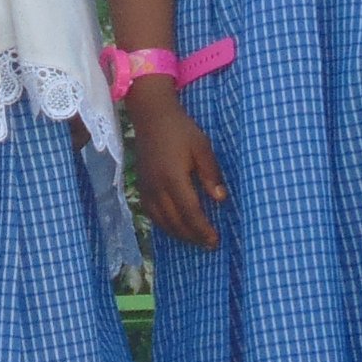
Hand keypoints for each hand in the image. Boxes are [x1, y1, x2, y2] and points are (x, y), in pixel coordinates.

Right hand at [128, 84, 225, 249]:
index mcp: (174, 178)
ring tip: (196, 240)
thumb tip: (220, 199)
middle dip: (193, 236)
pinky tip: (176, 228)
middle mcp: (157, 188)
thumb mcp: (202, 147)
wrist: (152, 117)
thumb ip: (211, 174)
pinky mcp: (141, 187)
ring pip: (162, 222)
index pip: (190, 212)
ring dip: (179, 235)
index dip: (203, 230)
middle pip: (175, 222)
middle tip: (209, 244)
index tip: (215, 240)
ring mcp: (146, 189)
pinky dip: (165, 226)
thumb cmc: (181, 130)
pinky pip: (152, 215)